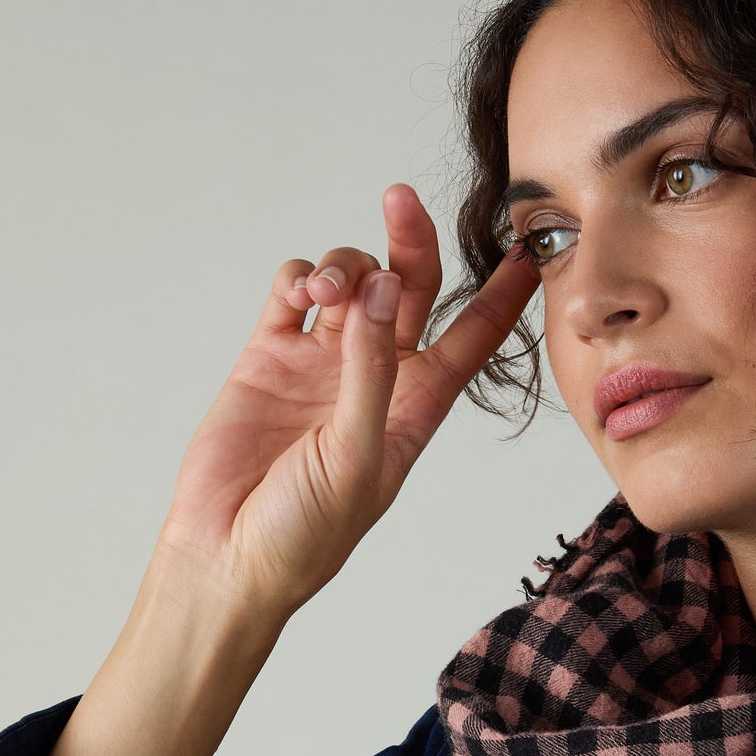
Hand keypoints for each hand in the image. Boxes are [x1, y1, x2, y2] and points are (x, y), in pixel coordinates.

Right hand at [155, 183, 538, 622]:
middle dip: (410, 242)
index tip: (528, 247)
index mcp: (415, 409)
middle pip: (409, 290)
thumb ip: (372, 373)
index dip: (501, 295)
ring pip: (350, 281)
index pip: (470, 340)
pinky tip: (300, 294)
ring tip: (324, 295)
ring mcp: (320, 364)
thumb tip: (380, 289)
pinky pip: (292, 293)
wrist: (227, 554)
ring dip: (343, 267)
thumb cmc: (304, 531)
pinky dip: (298, 277)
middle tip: (398, 201)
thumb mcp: (358, 458)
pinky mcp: (269, 357)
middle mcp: (373, 378)